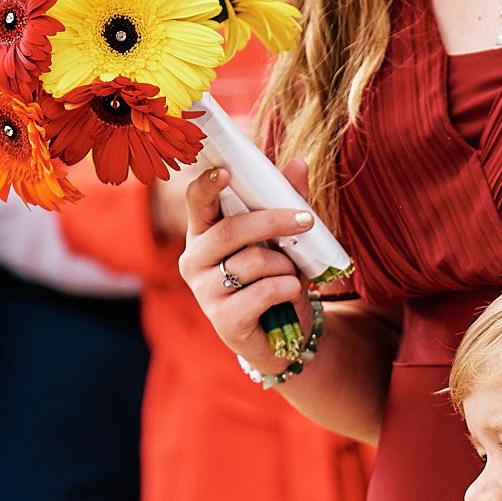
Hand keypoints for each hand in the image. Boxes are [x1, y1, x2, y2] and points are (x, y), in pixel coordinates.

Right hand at [178, 160, 316, 372]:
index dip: (208, 185)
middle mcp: (194, 260)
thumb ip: (286, 201)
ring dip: (285, 265)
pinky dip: (286, 289)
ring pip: (253, 262)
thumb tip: (299, 164)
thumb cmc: (276, 278)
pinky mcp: (222, 320)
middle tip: (307, 220)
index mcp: (204, 233)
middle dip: (273, 221)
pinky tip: (290, 294)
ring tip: (290, 274)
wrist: (285, 337)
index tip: (226, 171)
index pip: (197, 202)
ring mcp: (205, 292)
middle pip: (231, 230)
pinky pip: (263, 292)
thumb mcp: (283, 238)